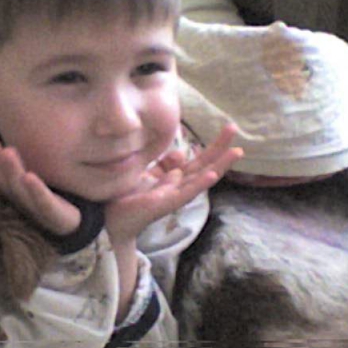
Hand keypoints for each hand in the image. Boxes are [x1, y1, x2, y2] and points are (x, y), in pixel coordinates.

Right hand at [0, 135, 81, 235]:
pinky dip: (36, 190)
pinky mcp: (54, 217)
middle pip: (2, 179)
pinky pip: (44, 203)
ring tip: (6, 151)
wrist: (72, 226)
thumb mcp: (28, 177)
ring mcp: (34, 209)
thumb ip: (13, 160)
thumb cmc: (46, 198)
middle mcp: (18, 201)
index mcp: (9, 191)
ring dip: (11, 170)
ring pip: (19, 189)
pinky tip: (29, 176)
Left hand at [105, 124, 243, 245]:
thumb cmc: (128, 196)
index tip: (228, 128)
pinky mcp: (165, 204)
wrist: (111, 219)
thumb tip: (182, 153)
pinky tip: (212, 175)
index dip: (213, 145)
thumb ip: (165, 165)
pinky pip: (185, 193)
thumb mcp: (148, 174)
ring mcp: (174, 196)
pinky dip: (200, 184)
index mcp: (175, 179)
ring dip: (220, 165)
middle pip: (205, 165)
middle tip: (235, 128)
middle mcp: (179, 187)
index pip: (199, 160)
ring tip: (236, 151)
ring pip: (202, 178)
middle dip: (220, 148)